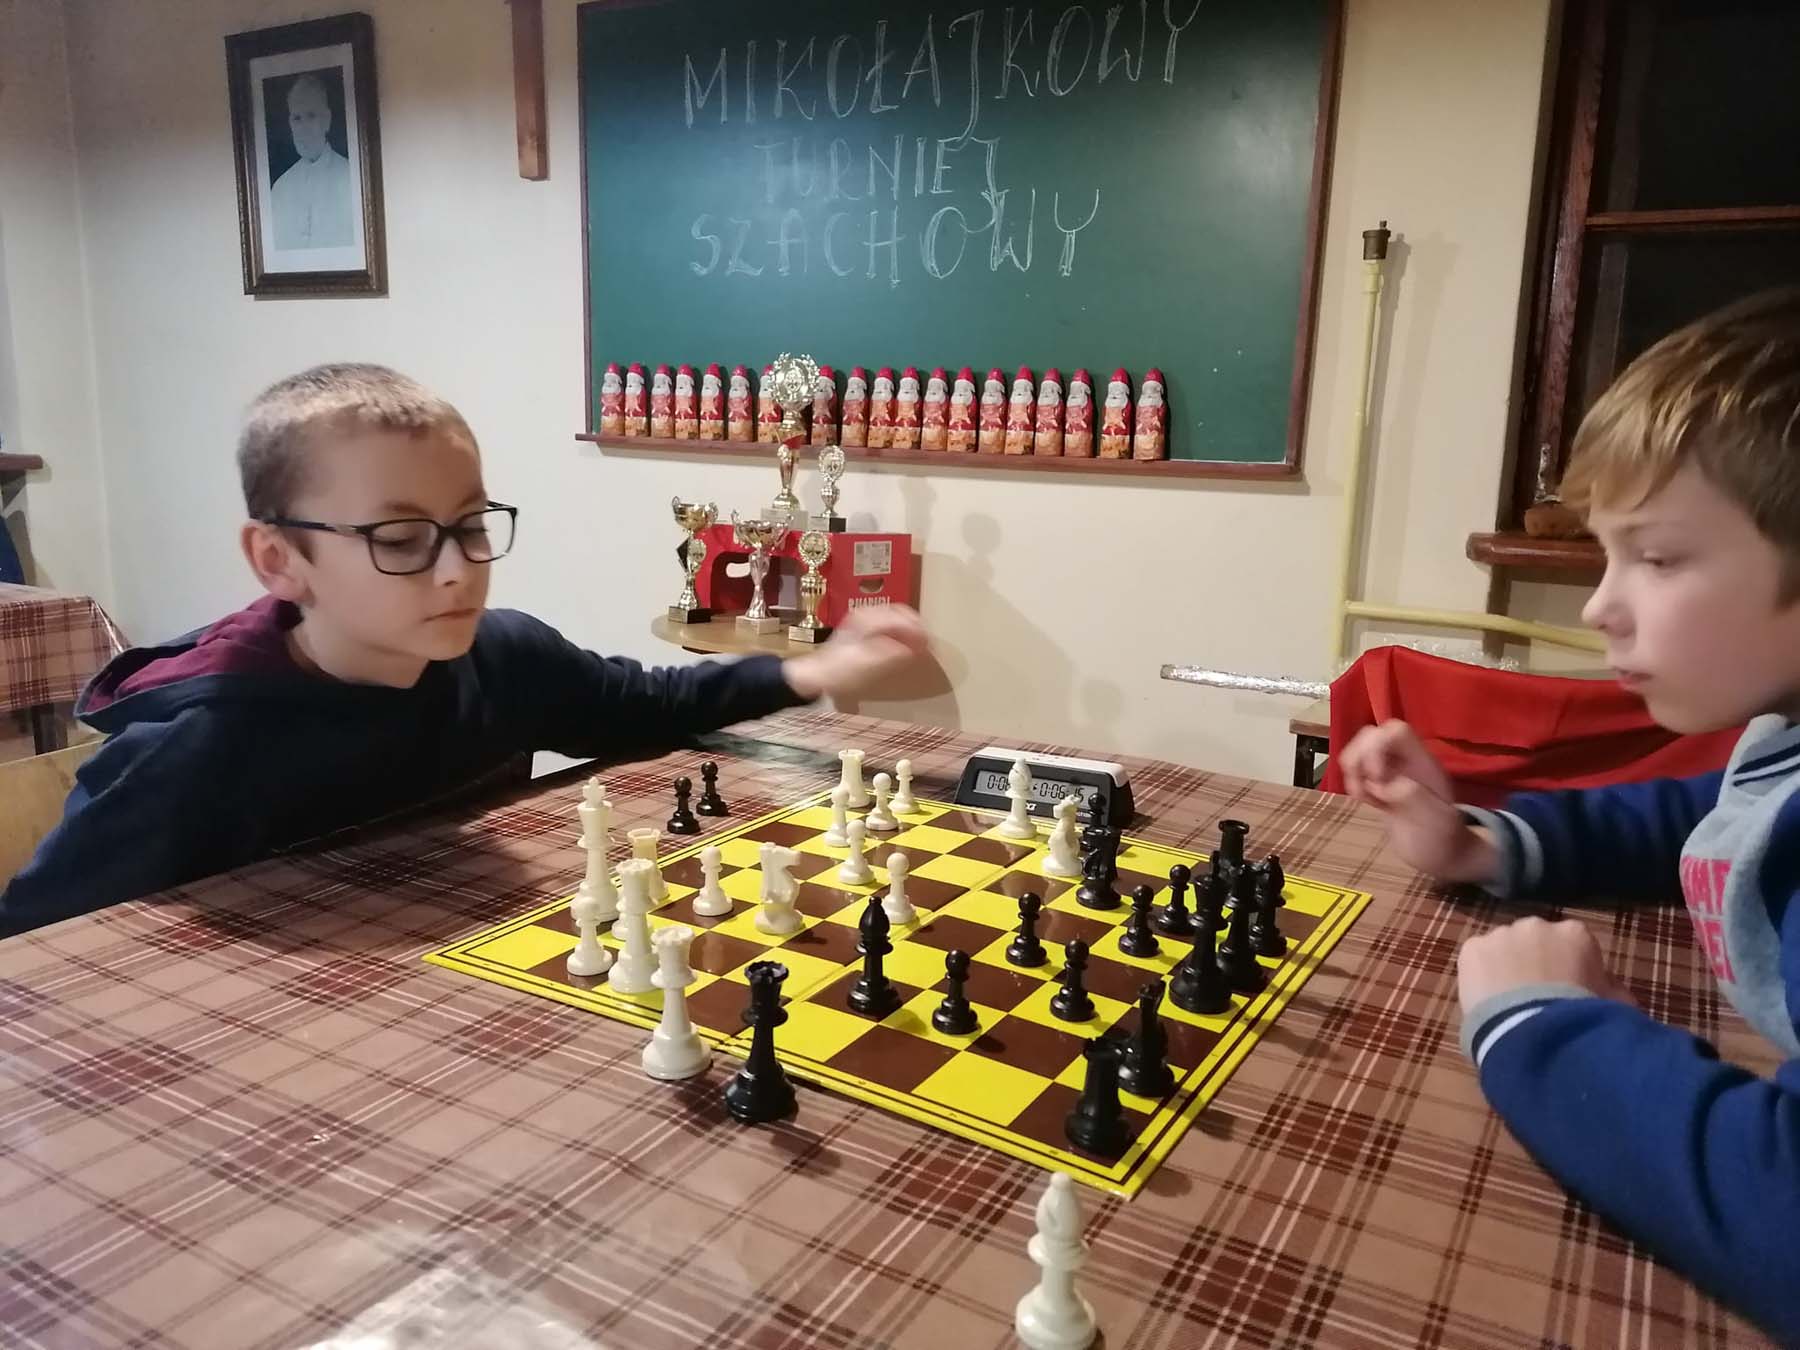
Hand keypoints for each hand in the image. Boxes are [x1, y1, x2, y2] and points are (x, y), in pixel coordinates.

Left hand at [782, 604, 928, 701]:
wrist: (815, 675)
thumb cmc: (839, 672)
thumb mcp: (866, 665)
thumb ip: (891, 654)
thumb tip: (914, 648)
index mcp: (867, 620)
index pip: (900, 618)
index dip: (918, 631)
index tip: (930, 645)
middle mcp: (865, 614)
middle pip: (900, 612)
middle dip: (917, 627)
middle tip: (929, 644)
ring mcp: (863, 619)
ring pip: (895, 616)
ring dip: (910, 628)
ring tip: (920, 644)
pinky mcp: (862, 628)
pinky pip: (889, 622)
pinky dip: (901, 631)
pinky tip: (905, 644)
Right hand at [1338, 720, 1497, 882]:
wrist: (1440, 855)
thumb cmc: (1445, 842)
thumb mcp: (1439, 823)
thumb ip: (1414, 798)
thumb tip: (1382, 784)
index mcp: (1422, 763)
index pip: (1397, 731)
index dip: (1377, 746)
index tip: (1377, 777)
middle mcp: (1404, 762)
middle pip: (1371, 735)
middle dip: (1358, 759)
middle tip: (1366, 790)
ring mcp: (1390, 773)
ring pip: (1358, 750)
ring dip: (1352, 772)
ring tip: (1364, 798)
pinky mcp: (1378, 786)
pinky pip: (1355, 770)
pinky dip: (1352, 783)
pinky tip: (1367, 802)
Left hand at [1458, 916, 1630, 1012]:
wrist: (1538, 1028)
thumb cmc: (1582, 1017)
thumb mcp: (1612, 1005)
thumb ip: (1612, 992)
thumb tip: (1615, 995)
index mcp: (1575, 933)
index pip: (1571, 945)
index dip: (1568, 968)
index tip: (1565, 990)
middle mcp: (1537, 924)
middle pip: (1534, 942)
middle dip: (1534, 962)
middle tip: (1534, 995)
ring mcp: (1501, 934)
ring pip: (1503, 948)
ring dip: (1505, 966)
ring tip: (1509, 1001)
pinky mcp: (1473, 948)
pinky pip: (1477, 960)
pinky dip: (1480, 975)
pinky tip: (1488, 999)